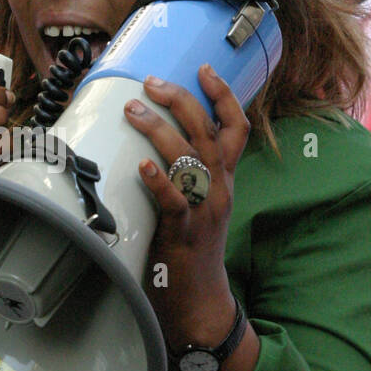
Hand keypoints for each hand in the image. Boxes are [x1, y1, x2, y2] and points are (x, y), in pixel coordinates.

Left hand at [123, 64, 249, 352]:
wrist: (200, 302)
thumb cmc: (191, 250)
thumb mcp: (198, 206)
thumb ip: (185, 175)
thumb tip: (151, 143)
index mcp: (224, 180)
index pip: (236, 128)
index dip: (224, 96)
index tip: (204, 69)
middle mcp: (220, 190)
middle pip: (209, 133)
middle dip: (182, 101)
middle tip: (152, 82)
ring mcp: (205, 211)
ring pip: (190, 159)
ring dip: (161, 130)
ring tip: (134, 110)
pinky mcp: (185, 234)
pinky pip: (175, 201)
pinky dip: (159, 181)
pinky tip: (141, 166)